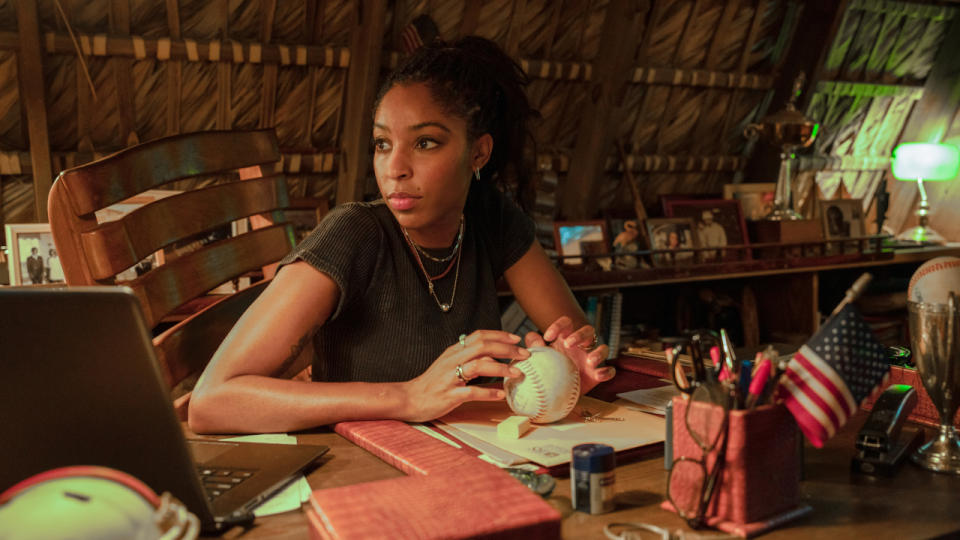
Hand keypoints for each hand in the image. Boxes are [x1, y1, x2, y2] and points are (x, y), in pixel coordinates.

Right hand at [400, 330, 528, 421]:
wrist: (409, 398)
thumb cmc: (432, 383)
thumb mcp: (448, 363)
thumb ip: (467, 357)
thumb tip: (491, 355)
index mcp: (454, 351)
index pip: (479, 336)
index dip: (500, 335)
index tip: (517, 339)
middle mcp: (453, 360)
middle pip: (483, 347)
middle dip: (507, 350)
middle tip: (524, 355)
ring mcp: (451, 377)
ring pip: (479, 366)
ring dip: (501, 368)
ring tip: (517, 373)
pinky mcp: (450, 395)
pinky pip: (472, 392)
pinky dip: (488, 393)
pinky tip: (500, 395)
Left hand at [524, 316, 614, 393]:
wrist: (553, 393)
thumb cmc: (547, 370)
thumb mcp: (540, 358)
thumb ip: (535, 347)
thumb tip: (531, 336)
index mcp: (566, 338)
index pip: (567, 323)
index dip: (558, 325)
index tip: (547, 337)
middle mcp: (581, 346)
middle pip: (588, 331)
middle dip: (579, 335)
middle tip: (567, 344)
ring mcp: (591, 360)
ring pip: (603, 349)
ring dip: (598, 353)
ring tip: (590, 361)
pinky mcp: (597, 375)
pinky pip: (609, 370)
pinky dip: (607, 372)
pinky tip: (598, 375)